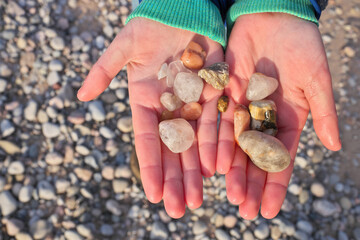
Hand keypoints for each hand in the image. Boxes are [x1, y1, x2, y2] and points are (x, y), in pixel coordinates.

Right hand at [77, 18, 223, 217]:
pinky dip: (216, 145)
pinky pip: (216, 123)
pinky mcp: (214, 93)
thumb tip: (81, 97)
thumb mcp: (125, 47)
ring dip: (196, 172)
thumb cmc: (150, 25)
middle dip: (175, 179)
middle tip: (179, 209)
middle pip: (172, 150)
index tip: (153, 194)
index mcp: (145, 101)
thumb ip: (104, 70)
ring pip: (194, 143)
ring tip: (197, 199)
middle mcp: (169, 108)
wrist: (182, 10)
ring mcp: (192, 103)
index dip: (149, 167)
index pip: (146, 140)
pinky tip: (216, 169)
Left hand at [217, 13, 340, 218]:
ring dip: (232, 170)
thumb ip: (322, 113)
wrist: (274, 16)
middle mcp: (262, 119)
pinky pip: (217, 122)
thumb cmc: (301, 46)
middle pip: (256, 158)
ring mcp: (242, 108)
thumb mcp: (316, 80)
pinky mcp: (223, 94)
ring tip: (229, 194)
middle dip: (251, 183)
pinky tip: (212, 164)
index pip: (281, 159)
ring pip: (235, 145)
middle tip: (245, 210)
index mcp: (287, 119)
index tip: (270, 210)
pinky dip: (216, 142)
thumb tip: (335, 147)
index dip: (276, 185)